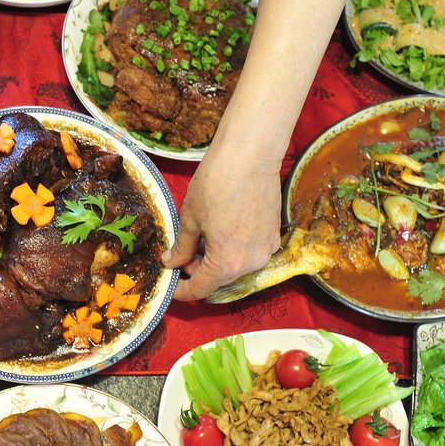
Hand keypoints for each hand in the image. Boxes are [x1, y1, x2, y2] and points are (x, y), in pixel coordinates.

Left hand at [163, 140, 283, 300]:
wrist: (250, 154)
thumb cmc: (216, 183)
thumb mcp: (190, 218)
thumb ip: (182, 247)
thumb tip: (172, 262)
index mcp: (227, 263)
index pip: (201, 289)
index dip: (182, 291)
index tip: (171, 286)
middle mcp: (251, 263)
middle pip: (219, 280)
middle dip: (198, 271)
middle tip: (181, 254)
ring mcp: (266, 250)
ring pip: (235, 267)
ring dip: (215, 261)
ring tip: (199, 239)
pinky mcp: (273, 235)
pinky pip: (248, 253)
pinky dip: (232, 251)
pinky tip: (219, 231)